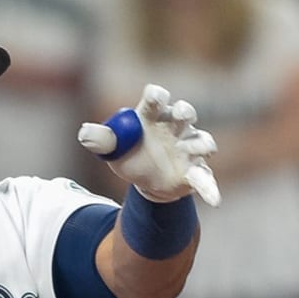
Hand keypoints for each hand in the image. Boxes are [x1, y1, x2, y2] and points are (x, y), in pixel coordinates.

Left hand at [78, 84, 219, 205]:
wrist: (146, 180)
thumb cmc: (131, 154)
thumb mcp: (113, 148)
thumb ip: (100, 140)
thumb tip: (84, 134)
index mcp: (154, 116)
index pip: (156, 99)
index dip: (157, 97)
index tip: (155, 98)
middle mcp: (176, 126)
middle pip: (184, 113)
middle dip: (184, 112)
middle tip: (181, 115)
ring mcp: (189, 147)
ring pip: (201, 142)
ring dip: (201, 144)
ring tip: (199, 149)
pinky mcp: (196, 170)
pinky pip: (205, 179)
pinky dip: (210, 189)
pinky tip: (214, 200)